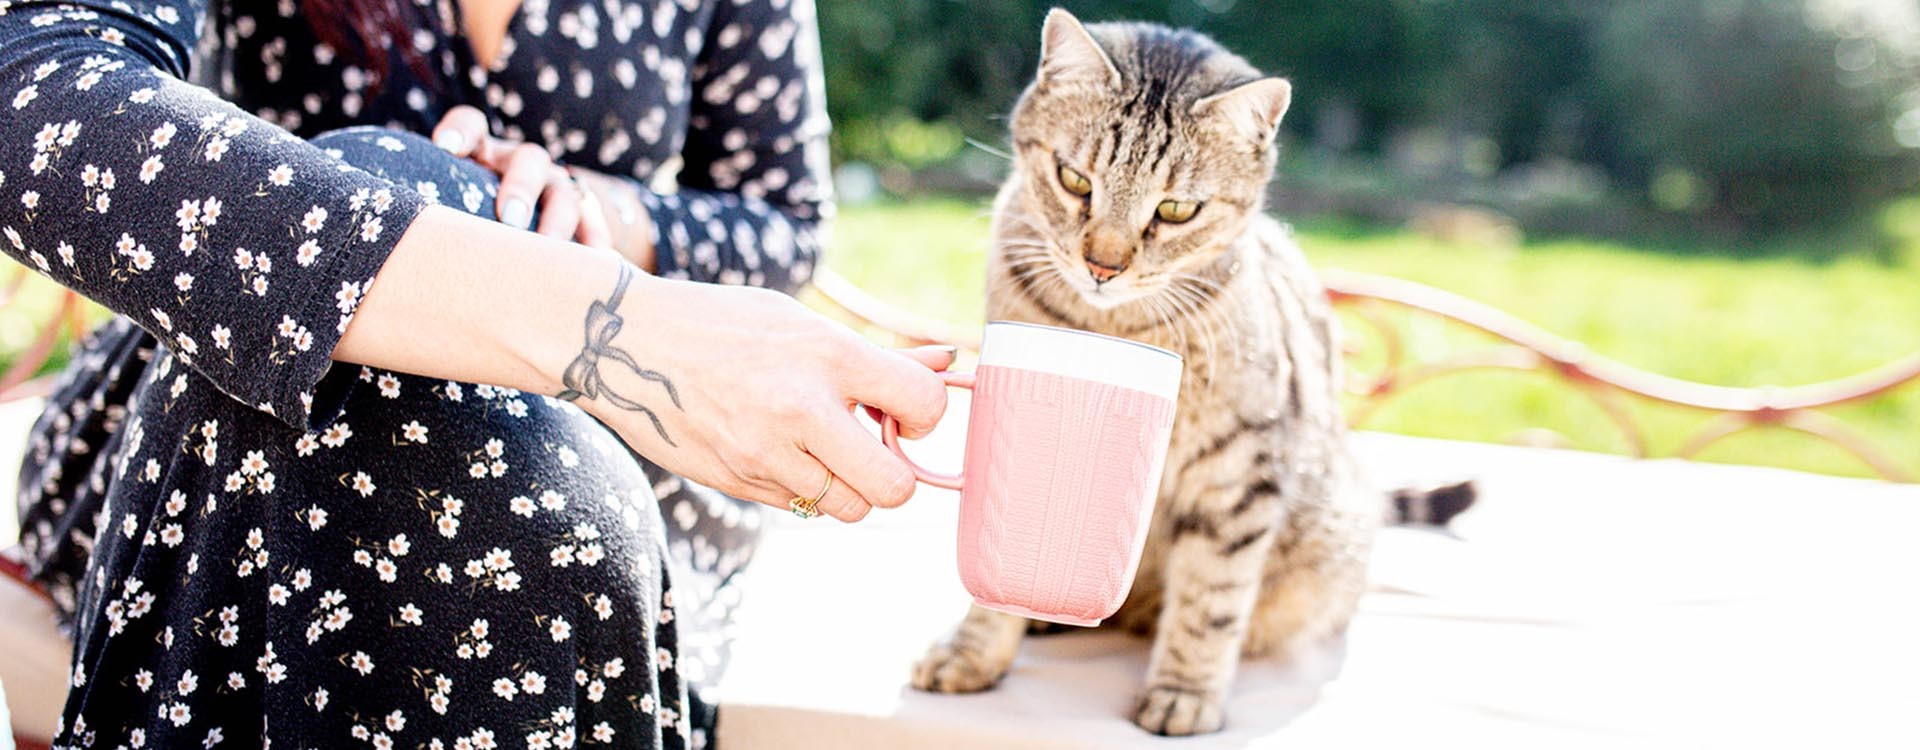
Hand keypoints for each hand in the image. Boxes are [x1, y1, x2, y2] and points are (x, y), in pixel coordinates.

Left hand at [431, 105, 612, 249]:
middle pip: (527, 159)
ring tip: (550, 251)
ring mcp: (555, 187)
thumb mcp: (449, 202)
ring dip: (559, 220)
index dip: (460, 131)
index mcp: (481, 152)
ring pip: (565, 193)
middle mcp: (520, 163)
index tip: (445, 147)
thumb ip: (427, 209)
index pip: (471, 123)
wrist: (523, 222)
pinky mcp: (583, 214)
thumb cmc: (464, 217)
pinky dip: (595, 243)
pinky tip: (600, 266)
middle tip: (509, 219)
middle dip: (520, 187)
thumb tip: (383, 240)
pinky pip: (595, 225)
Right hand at [564, 271, 952, 520]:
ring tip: (821, 449)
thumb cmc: (725, 325)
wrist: (627, 344)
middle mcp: (802, 409)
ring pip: (848, 508)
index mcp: (828, 355)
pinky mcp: (738, 482)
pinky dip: (802, 487)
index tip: (901, 410)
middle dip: (894, 475)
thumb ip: (876, 355)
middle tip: (872, 449)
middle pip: (895, 488)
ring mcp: (766, 453)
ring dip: (848, 487)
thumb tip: (949, 364)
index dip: (925, 417)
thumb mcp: (801, 323)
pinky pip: (800, 505)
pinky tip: (777, 449)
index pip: (924, 406)